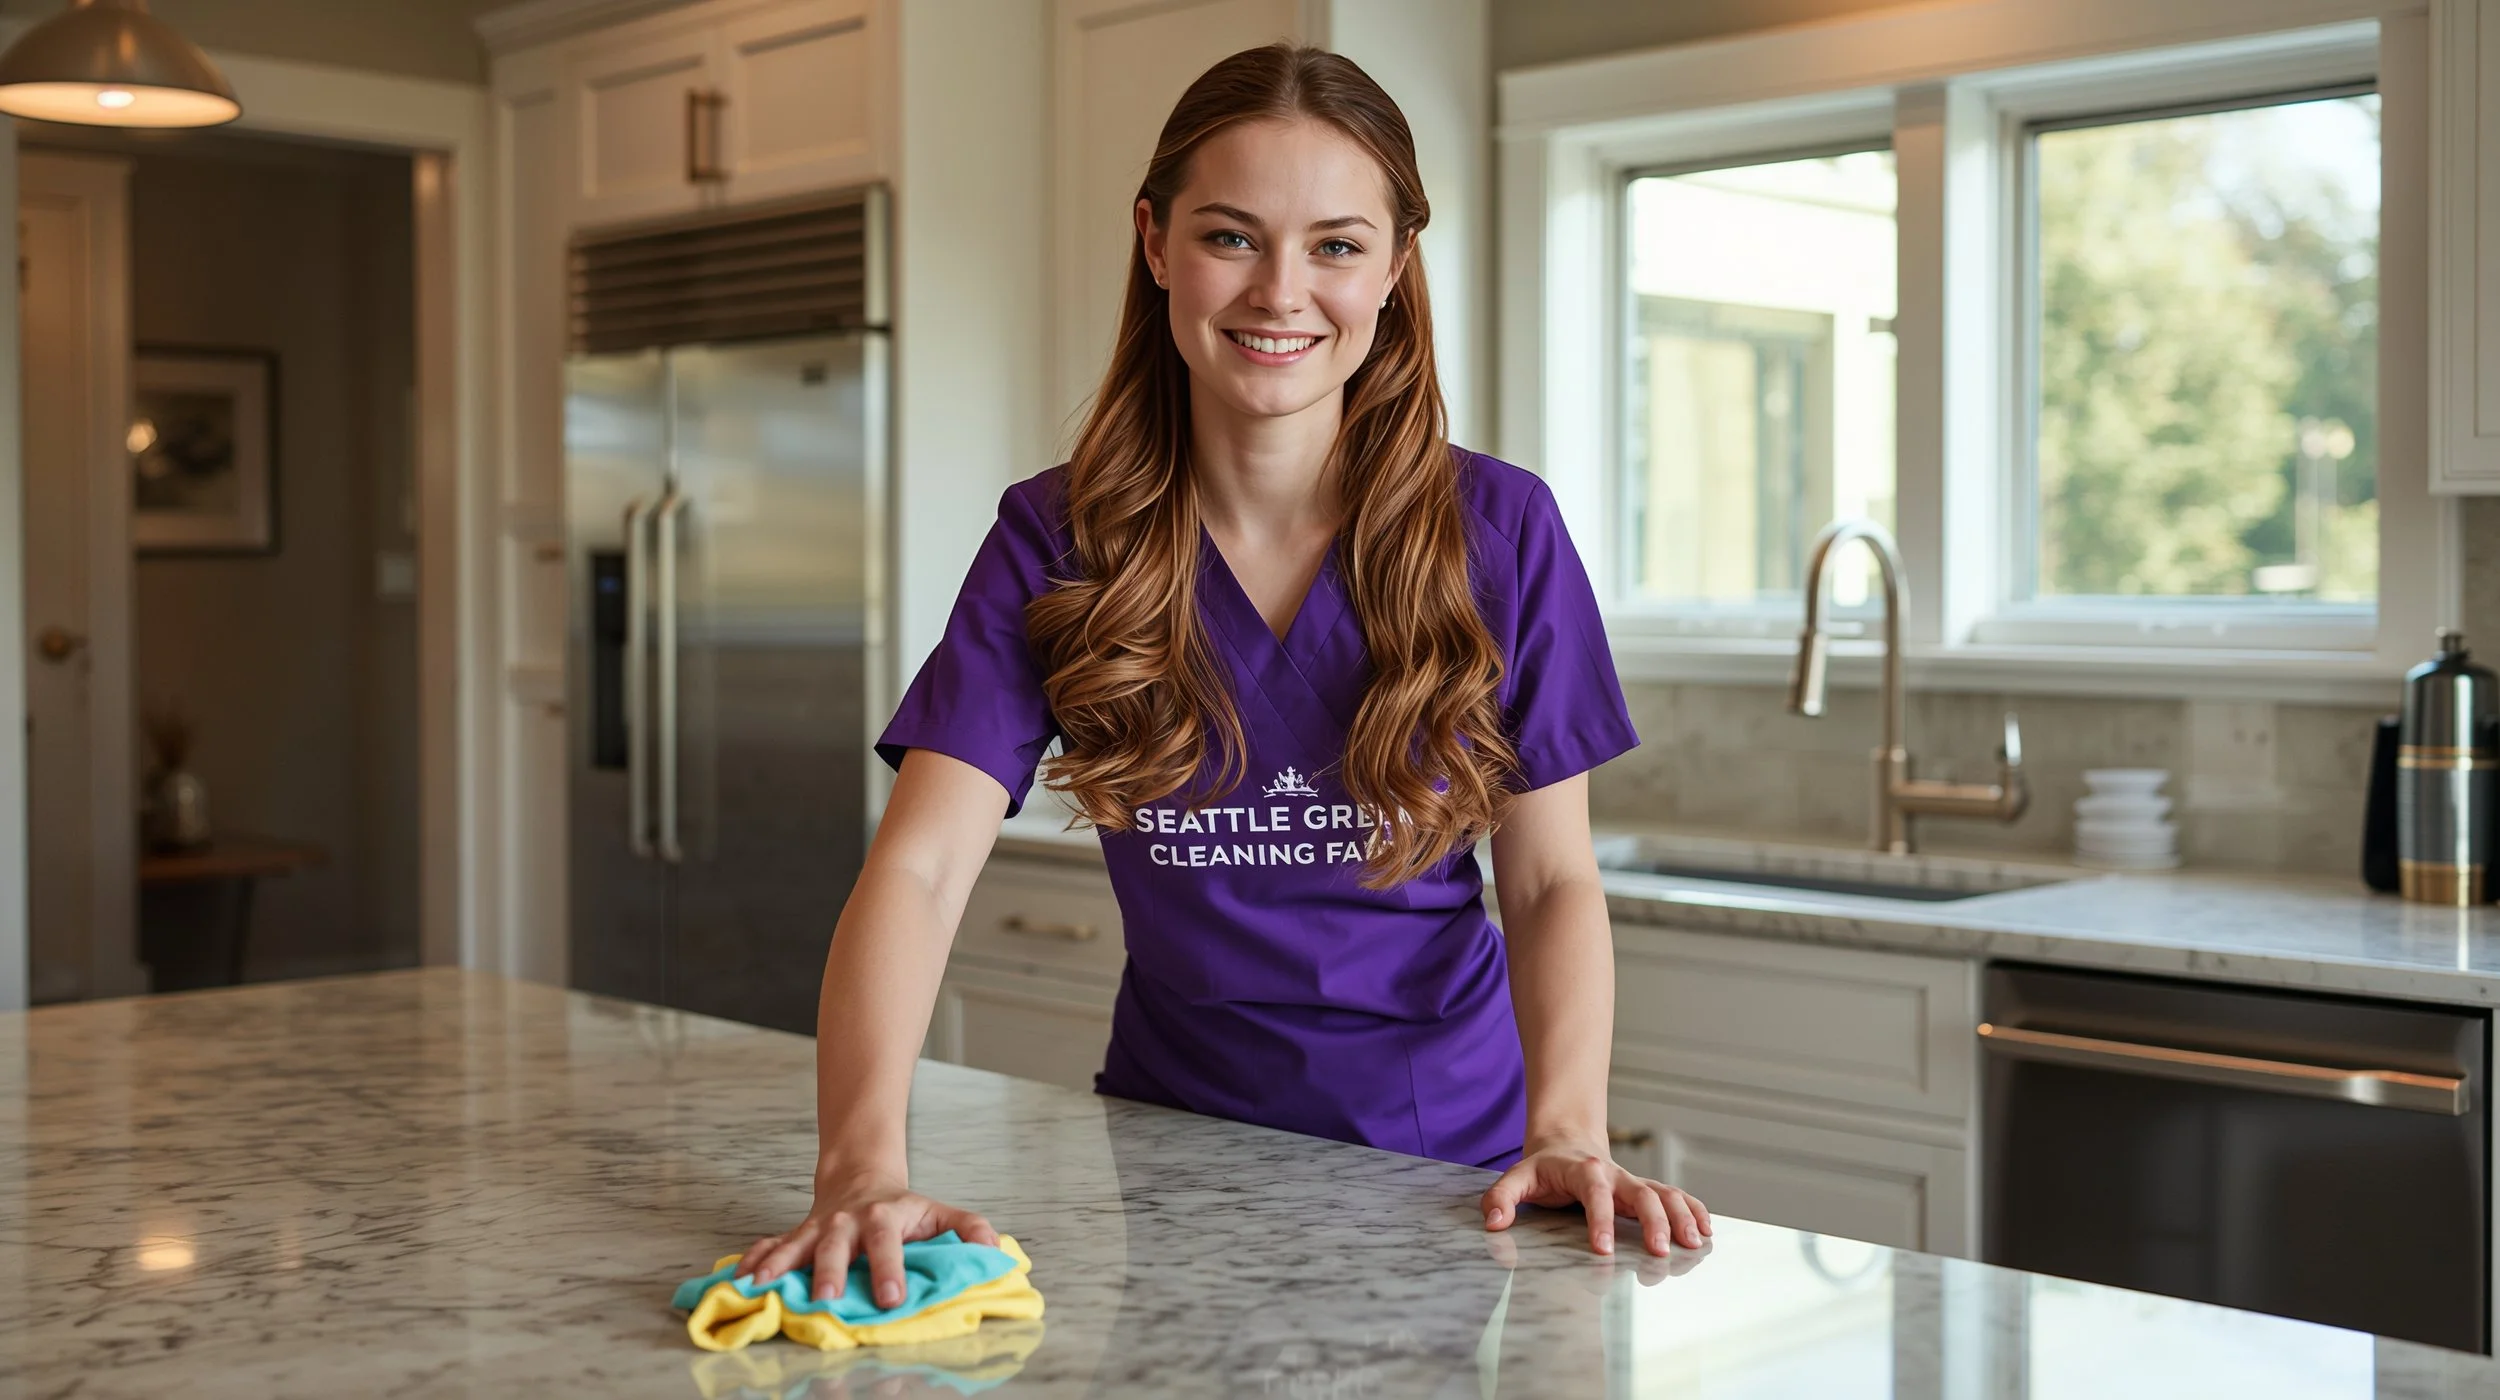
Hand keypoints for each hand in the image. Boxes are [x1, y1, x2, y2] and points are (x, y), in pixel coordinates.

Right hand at [735, 1176, 998, 1306]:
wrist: (859, 1176)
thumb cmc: (904, 1207)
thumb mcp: (940, 1212)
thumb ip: (969, 1228)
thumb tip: (996, 1251)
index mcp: (884, 1217)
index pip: (888, 1242)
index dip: (890, 1269)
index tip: (892, 1298)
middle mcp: (846, 1222)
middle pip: (836, 1245)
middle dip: (830, 1272)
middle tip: (827, 1299)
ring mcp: (817, 1229)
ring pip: (794, 1245)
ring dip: (778, 1267)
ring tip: (759, 1289)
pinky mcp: (796, 1237)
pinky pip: (769, 1248)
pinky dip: (752, 1263)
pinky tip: (737, 1281)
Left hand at [1479, 1137, 1710, 1255]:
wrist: (1566, 1143)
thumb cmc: (1543, 1169)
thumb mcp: (1517, 1177)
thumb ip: (1501, 1197)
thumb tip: (1493, 1222)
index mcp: (1583, 1171)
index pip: (1594, 1193)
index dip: (1599, 1219)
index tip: (1603, 1249)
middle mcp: (1614, 1174)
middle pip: (1641, 1192)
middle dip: (1653, 1221)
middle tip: (1661, 1251)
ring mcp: (1633, 1181)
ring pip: (1664, 1193)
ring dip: (1681, 1215)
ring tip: (1695, 1243)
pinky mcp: (1645, 1190)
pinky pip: (1674, 1196)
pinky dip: (1693, 1209)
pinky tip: (1706, 1230)